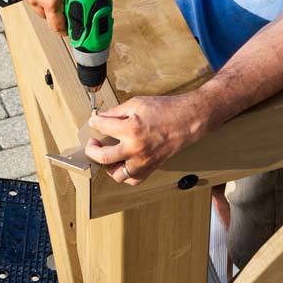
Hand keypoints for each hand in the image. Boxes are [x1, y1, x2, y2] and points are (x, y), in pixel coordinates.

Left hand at [83, 94, 210, 184]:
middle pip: (103, 157)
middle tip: (93, 143)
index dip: (94, 122)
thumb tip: (101, 117)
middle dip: (92, 150)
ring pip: (117, 175)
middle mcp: (136, 149)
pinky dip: (125, 174)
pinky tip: (123, 163)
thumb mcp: (137, 103)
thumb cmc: (166, 109)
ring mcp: (144, 161)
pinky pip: (133, 180)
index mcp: (131, 130)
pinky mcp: (152, 167)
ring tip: (107, 155)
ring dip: (108, 166)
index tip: (94, 121)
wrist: (189, 119)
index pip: (102, 127)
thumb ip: (116, 112)